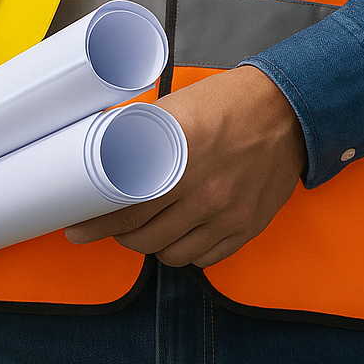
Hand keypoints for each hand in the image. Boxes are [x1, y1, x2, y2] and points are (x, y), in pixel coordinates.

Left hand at [65, 65, 306, 267]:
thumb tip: (99, 156)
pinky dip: (186, 252)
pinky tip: (177, 235)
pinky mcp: (248, 226)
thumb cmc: (223, 105)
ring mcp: (227, 215)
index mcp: (177, 162)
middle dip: (117, 236)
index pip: (123, 208)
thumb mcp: (171, 112)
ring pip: (171, 253)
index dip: (96, 223)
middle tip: (107, 228)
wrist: (284, 112)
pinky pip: (206, 258)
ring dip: (151, 245)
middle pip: (143, 236)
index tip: (78, 228)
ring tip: (143, 231)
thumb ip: (137, 140)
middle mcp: (202, 194)